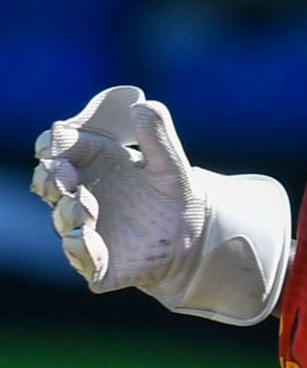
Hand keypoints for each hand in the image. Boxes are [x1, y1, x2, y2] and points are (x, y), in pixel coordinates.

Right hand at [29, 86, 290, 324]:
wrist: (195, 237)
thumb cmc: (175, 195)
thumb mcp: (172, 164)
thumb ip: (158, 136)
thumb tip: (144, 105)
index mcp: (92, 164)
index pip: (57, 149)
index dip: (52, 145)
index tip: (57, 140)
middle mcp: (80, 194)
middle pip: (49, 182)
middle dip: (51, 177)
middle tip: (63, 174)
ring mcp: (85, 228)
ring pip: (63, 220)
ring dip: (69, 211)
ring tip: (86, 204)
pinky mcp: (98, 261)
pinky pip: (82, 257)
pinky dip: (81, 249)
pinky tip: (85, 237)